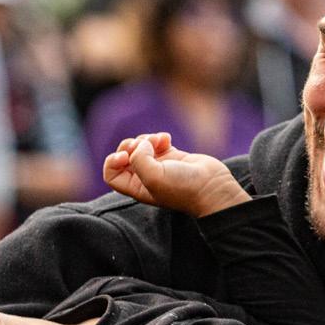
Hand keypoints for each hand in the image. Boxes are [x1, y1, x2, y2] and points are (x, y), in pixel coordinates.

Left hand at [104, 134, 249, 216]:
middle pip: (123, 156)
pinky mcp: (172, 156)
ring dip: (146, 139)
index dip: (113, 162)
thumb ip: (138, 159)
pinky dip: (158, 137)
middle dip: (130, 146)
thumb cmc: (184, 188)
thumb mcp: (153, 177)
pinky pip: (156, 141)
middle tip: (143, 147)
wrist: (212, 187)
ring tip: (160, 142)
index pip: (111, 174)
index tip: (126, 157)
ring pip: (139, 146)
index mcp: (136, 188)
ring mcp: (159, 166)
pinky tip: (168, 140)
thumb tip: (142, 145)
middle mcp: (145, 177)